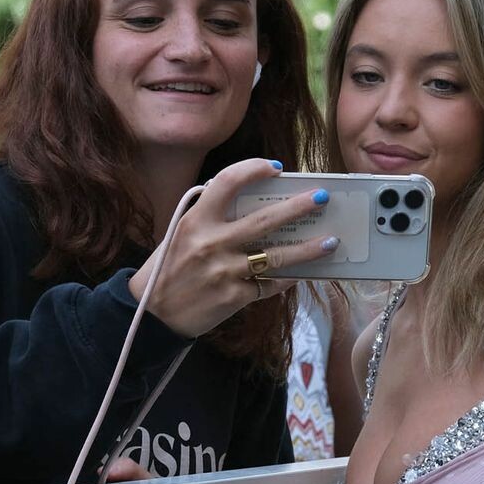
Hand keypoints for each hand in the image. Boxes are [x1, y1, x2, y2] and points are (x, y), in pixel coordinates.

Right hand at [127, 158, 340, 340]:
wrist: (152, 314)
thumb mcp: (181, 234)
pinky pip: (270, 284)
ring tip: (331, 241)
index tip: (276, 168)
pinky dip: (288, 278)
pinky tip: (305, 273)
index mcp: (196, 220)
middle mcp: (211, 242)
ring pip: (277, 257)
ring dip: (309, 249)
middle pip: (265, 220)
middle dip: (299, 207)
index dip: (254, 170)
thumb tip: (251, 204)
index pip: (229, 182)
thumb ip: (210, 217)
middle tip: (322, 198)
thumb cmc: (168, 269)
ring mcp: (225, 271)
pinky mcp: (234, 296)